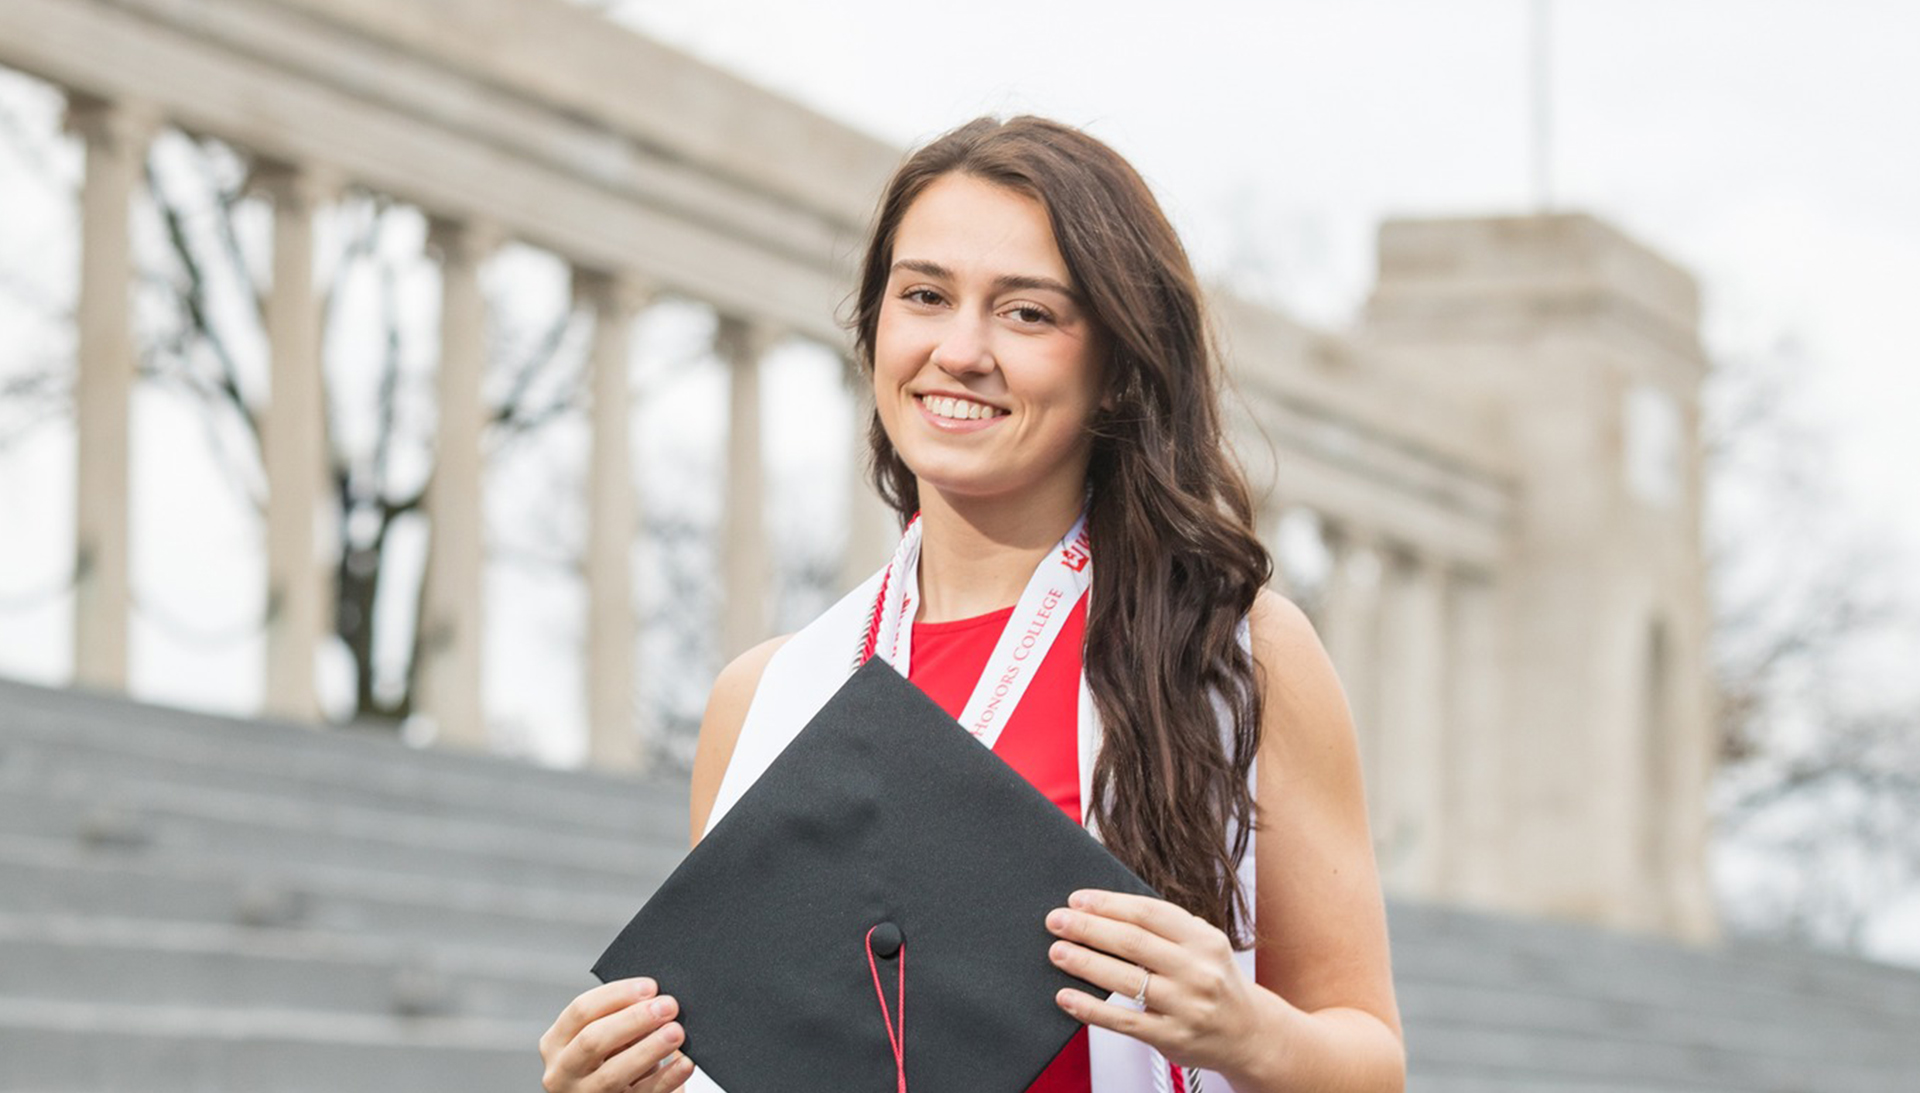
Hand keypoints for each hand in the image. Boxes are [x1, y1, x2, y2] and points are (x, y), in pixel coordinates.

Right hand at [539, 977, 692, 1092]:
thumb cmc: (611, 1059)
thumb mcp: (605, 1037)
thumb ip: (620, 1018)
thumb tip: (656, 999)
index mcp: (556, 1042)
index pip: (581, 1011)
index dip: (617, 995)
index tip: (650, 986)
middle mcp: (562, 1072)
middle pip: (593, 1040)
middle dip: (634, 1019)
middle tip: (668, 1006)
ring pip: (612, 1074)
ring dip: (648, 1049)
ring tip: (676, 1032)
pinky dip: (666, 1078)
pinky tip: (684, 1064)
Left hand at [1046, 889, 1264, 1076]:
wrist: (1248, 1033)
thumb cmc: (1216, 983)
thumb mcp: (1205, 946)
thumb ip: (1167, 929)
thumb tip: (1106, 911)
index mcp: (1204, 940)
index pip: (1149, 913)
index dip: (1109, 904)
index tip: (1078, 900)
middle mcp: (1197, 971)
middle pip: (1132, 942)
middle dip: (1088, 928)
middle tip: (1056, 921)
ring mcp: (1185, 1006)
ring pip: (1125, 980)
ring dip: (1085, 962)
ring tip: (1058, 952)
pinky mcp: (1171, 1036)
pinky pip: (1123, 1021)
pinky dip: (1091, 1008)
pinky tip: (1067, 997)